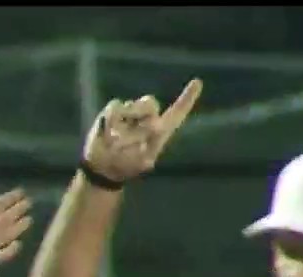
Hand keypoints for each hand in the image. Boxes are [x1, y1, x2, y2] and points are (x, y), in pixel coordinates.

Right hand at [0, 185, 33, 264]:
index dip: (10, 198)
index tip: (21, 192)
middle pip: (7, 217)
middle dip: (18, 209)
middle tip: (28, 203)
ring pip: (9, 234)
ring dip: (19, 227)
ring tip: (28, 220)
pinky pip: (4, 254)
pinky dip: (12, 249)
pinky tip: (17, 244)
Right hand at [82, 79, 202, 184]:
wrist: (104, 167)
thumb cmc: (127, 166)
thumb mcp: (143, 161)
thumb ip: (150, 144)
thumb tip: (149, 127)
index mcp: (160, 131)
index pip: (176, 112)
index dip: (187, 98)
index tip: (198, 82)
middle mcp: (147, 119)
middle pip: (150, 104)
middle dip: (140, 115)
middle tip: (131, 136)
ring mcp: (130, 114)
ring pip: (132, 105)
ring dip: (124, 123)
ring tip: (115, 141)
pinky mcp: (113, 112)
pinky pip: (115, 107)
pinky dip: (111, 121)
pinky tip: (107, 135)